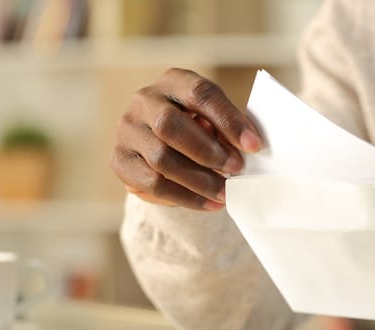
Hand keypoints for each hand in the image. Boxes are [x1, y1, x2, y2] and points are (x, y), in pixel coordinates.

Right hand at [110, 68, 261, 210]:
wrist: (163, 144)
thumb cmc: (200, 127)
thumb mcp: (216, 119)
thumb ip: (228, 128)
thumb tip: (249, 147)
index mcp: (175, 81)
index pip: (201, 94)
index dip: (229, 120)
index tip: (254, 145)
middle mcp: (145, 100)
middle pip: (170, 125)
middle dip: (208, 151)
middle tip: (236, 169)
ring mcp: (128, 130)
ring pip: (161, 158)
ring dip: (199, 180)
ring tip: (225, 193)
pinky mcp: (120, 160)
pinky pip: (152, 183)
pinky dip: (185, 197)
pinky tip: (208, 203)